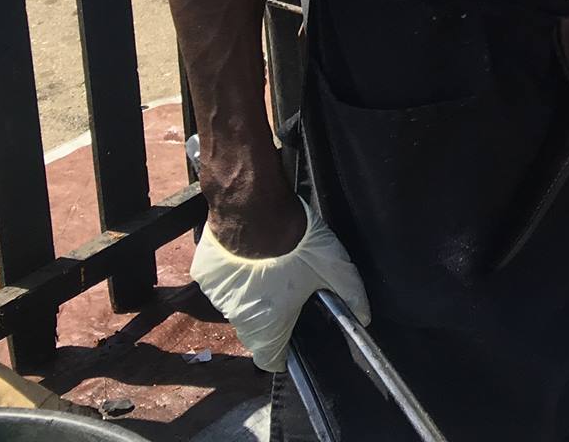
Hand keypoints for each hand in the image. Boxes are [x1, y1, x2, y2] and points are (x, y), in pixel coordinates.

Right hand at [191, 199, 370, 371]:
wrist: (256, 208)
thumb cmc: (296, 244)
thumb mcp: (334, 268)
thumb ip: (351, 295)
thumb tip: (363, 317)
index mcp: (267, 327)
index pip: (270, 360)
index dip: (285, 354)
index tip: (295, 340)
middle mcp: (238, 318)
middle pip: (256, 330)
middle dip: (272, 318)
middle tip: (290, 293)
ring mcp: (216, 296)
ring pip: (237, 304)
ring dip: (252, 294)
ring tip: (273, 269)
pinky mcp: (205, 274)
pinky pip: (222, 282)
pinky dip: (235, 274)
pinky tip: (252, 254)